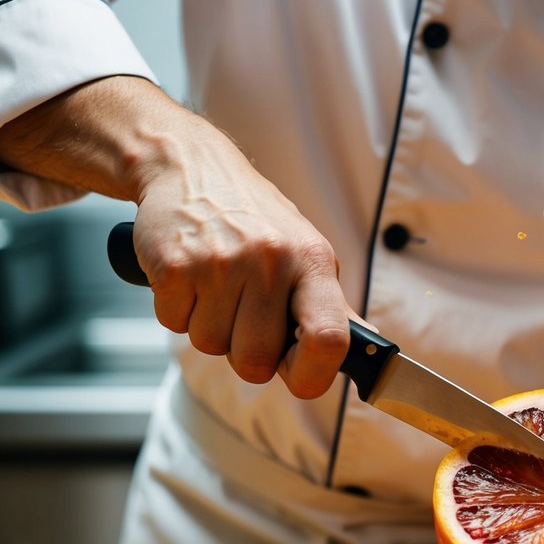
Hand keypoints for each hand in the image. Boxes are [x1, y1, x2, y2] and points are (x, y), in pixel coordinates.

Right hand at [0, 76, 350, 399]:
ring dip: (209, 328)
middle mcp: (272, 261)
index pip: (329, 339)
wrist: (191, 167)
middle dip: (245, 352)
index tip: (300, 375)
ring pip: (211, 347)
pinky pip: (174, 325)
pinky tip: (190, 278)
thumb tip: (369, 349)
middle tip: (243, 315)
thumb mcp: (306, 254)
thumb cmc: (256, 221)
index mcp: (313, 263)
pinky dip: (177, 311)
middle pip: (256, 361)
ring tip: (216, 287)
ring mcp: (221, 263)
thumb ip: (333, 307)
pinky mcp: (175, 265)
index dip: (313, 375)